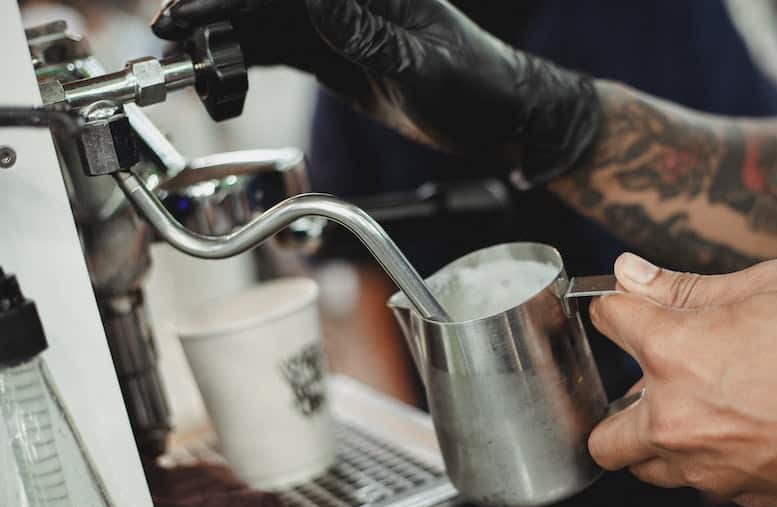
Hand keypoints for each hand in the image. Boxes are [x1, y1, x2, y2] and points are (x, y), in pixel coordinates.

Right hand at [152, 0, 599, 183]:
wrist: (497, 119)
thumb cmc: (476, 84)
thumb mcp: (422, 64)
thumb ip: (366, 33)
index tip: (197, 8)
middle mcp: (350, 2)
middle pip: (269, 2)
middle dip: (218, 13)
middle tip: (172, 30)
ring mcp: (339, 28)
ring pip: (267, 26)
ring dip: (224, 40)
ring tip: (184, 57)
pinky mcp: (335, 57)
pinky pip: (280, 52)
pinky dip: (247, 61)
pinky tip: (218, 72)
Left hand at [589, 254, 776, 506]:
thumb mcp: (773, 287)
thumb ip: (687, 286)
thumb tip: (631, 272)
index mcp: (675, 352)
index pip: (609, 319)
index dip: (616, 305)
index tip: (627, 306)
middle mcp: (674, 418)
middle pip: (601, 432)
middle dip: (616, 407)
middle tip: (652, 384)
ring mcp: (702, 467)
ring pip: (643, 465)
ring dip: (653, 440)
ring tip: (699, 410)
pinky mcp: (733, 496)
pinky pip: (693, 481)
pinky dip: (702, 460)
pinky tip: (742, 432)